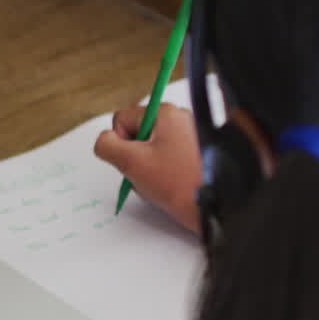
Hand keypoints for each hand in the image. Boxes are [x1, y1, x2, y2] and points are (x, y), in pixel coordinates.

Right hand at [94, 103, 201, 232]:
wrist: (215, 206)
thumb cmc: (180, 184)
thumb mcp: (132, 163)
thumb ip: (107, 146)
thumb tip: (104, 140)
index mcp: (165, 113)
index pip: (122, 119)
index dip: (121, 143)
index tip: (135, 160)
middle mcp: (179, 118)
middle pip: (137, 134)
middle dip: (135, 157)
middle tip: (149, 174)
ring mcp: (188, 135)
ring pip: (150, 148)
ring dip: (147, 167)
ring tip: (162, 182)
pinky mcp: (194, 151)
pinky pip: (165, 157)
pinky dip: (162, 172)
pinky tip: (171, 185)